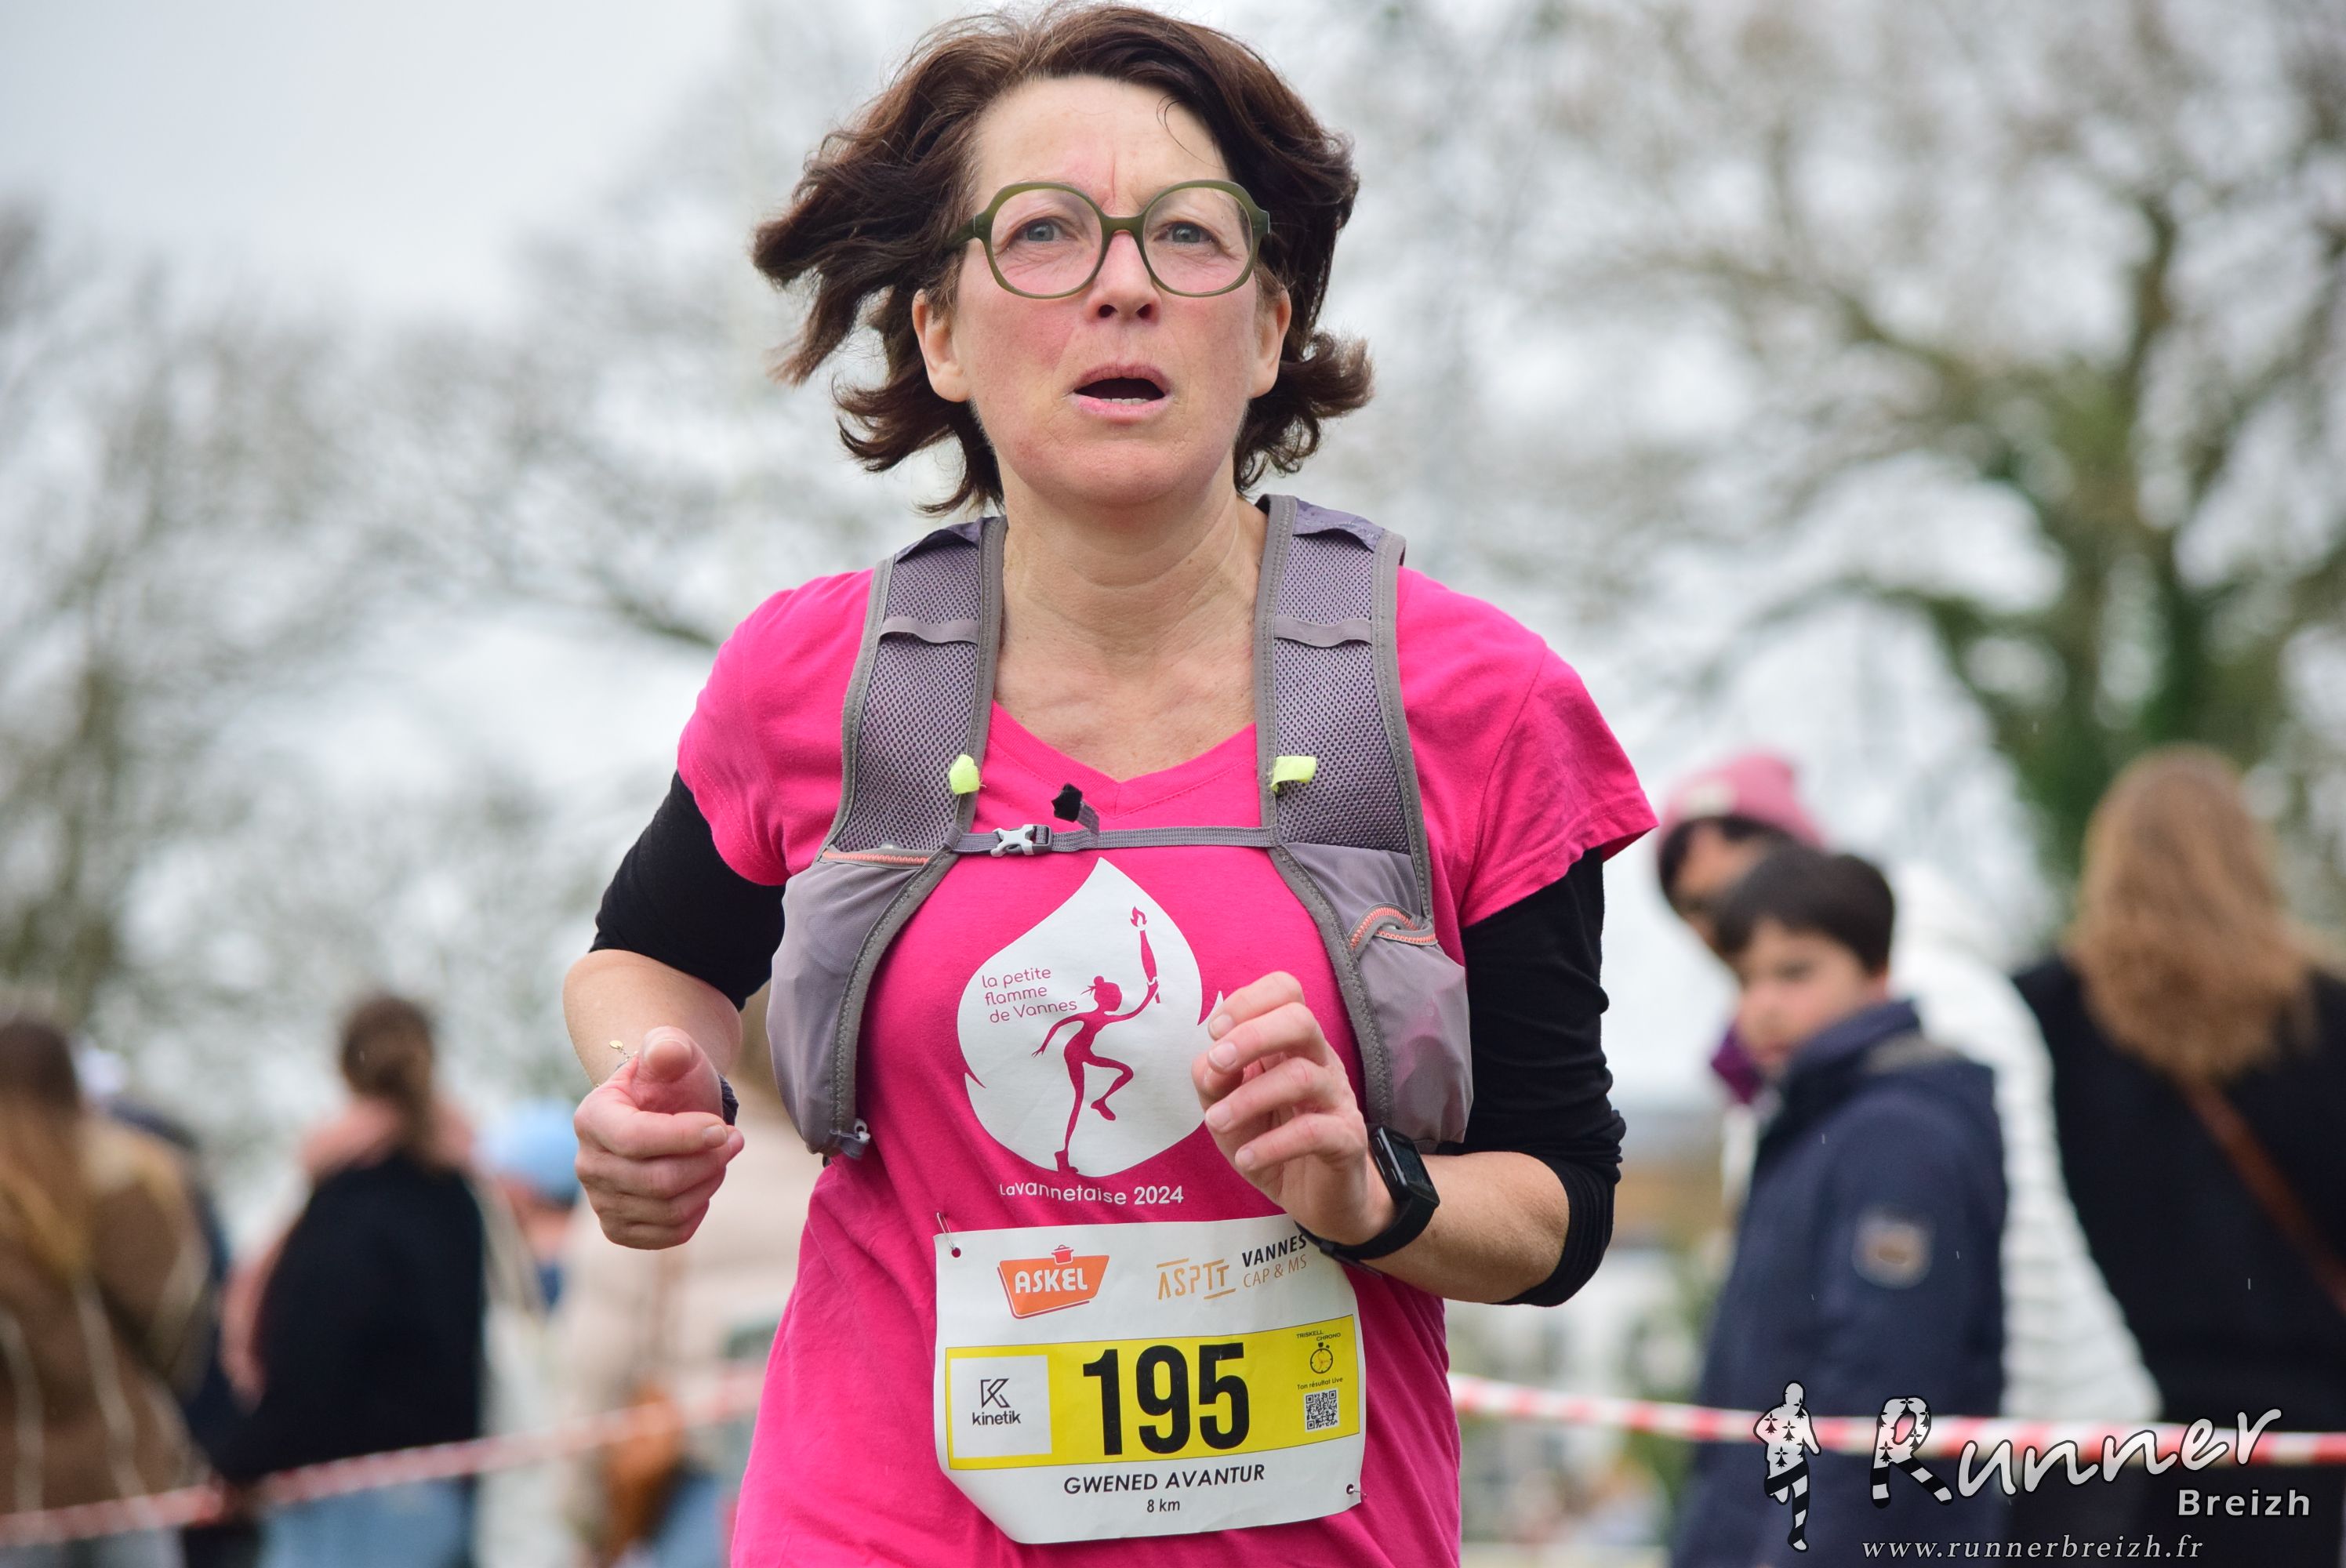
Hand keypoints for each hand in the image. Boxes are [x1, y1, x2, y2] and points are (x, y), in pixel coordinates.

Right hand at [574, 1028, 741, 1248]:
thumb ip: (669, 1046)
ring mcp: (601, 1200)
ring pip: (667, 1210)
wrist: (665, 1108)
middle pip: (657, 1181)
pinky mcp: (619, 1228)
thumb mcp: (673, 1051)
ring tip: (720, 1156)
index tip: (722, 1127)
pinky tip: (703, 1183)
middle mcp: (587, 1164)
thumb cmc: (671, 1079)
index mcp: (592, 1118)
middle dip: (708, 1161)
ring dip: (708, 1183)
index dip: (686, 1138)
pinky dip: (697, 1212)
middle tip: (734, 1139)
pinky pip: (668, 1235)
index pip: (635, 1140)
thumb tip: (665, 1053)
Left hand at [1190, 972, 1393, 1245]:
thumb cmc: (1272, 1139)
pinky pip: (1315, 1132)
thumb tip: (1208, 1065)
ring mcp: (1337, 1098)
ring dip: (1249, 1097)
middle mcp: (1319, 1061)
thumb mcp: (1229, 1108)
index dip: (1247, 1002)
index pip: (1285, 991)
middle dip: (1252, 1035)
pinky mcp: (1347, 1140)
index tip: (1214, 1032)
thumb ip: (1214, 1081)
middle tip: (1218, 1063)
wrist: (1320, 1198)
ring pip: (1302, 1076)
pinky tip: (1246, 1157)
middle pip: (1300, 1020)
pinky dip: (1273, 1144)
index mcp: (1292, 1044)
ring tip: (1217, 1121)